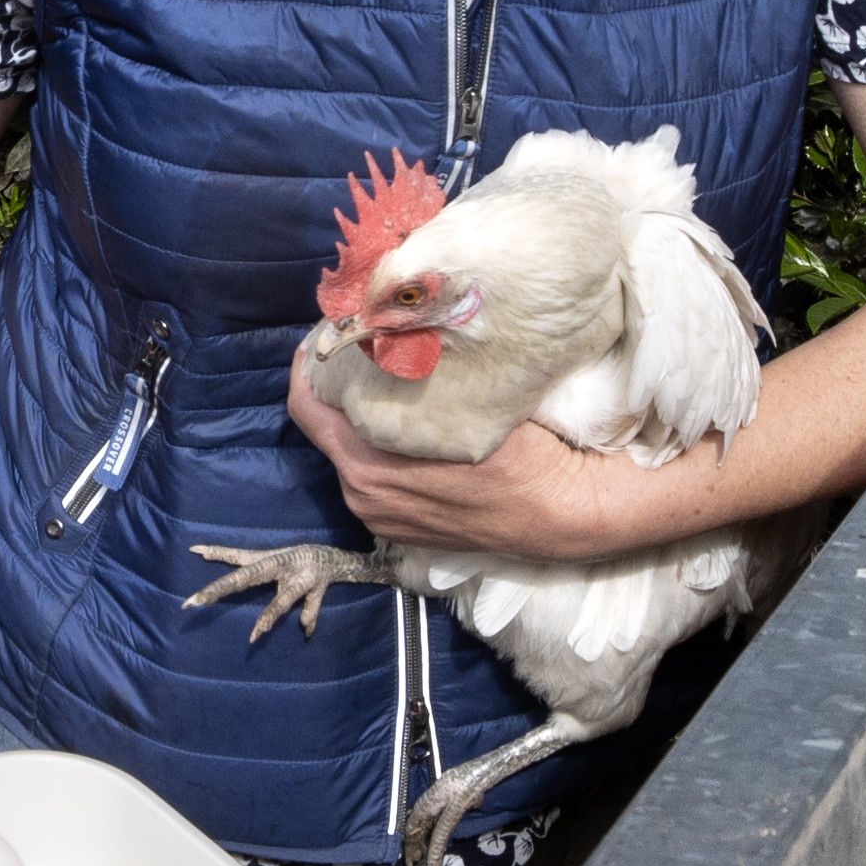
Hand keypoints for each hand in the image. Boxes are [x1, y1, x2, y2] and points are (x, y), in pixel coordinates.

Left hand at [283, 361, 652, 562]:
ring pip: (349, 456)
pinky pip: (372, 482)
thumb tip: (385, 335)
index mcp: (367, 463)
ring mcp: (379, 517)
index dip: (306, 367)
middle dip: (335, 392)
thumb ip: (412, 376)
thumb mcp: (463, 402)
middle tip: (356, 356)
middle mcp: (362, 495)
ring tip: (383, 391)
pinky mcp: (398, 530)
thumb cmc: (521, 454)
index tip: (319, 339)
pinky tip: (405, 433)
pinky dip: (377, 454)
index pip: (306, 407)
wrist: (559, 513)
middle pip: (326, 430)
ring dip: (358, 424)